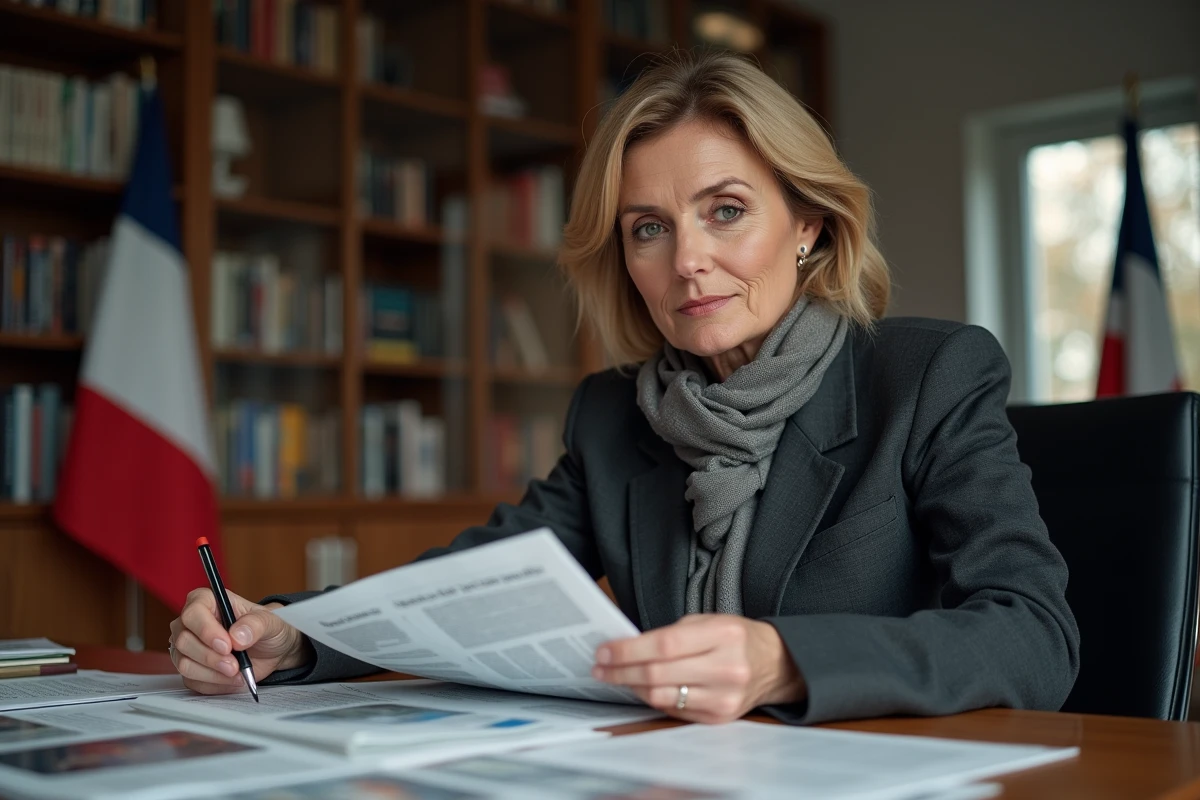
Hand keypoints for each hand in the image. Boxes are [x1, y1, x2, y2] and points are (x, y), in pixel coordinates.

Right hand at [168, 588, 312, 694]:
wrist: (271, 651)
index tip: (227, 645)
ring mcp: (187, 647)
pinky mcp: (191, 668)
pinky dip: (214, 684)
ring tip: (237, 672)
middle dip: (211, 658)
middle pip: (184, 641)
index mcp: (206, 601)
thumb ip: (255, 624)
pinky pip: (192, 681)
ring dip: (213, 673)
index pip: (192, 614)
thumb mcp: (270, 622)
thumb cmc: (267, 629)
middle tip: (235, 665)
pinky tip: (232, 679)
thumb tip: (237, 635)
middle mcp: (191, 623)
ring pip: (184, 664)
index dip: (206, 631)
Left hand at [592, 614, 804, 722]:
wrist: (774, 664)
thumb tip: (628, 648)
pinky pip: (674, 710)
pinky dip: (653, 699)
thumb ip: (672, 635)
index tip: (605, 651)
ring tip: (616, 677)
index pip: (664, 645)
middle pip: (659, 674)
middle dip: (622, 671)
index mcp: (723, 635)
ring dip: (633, 687)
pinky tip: (642, 688)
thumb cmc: (736, 638)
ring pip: (663, 696)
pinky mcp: (720, 717)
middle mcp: (726, 668)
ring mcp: (724, 697)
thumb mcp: (708, 622)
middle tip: (601, 667)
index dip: (628, 650)